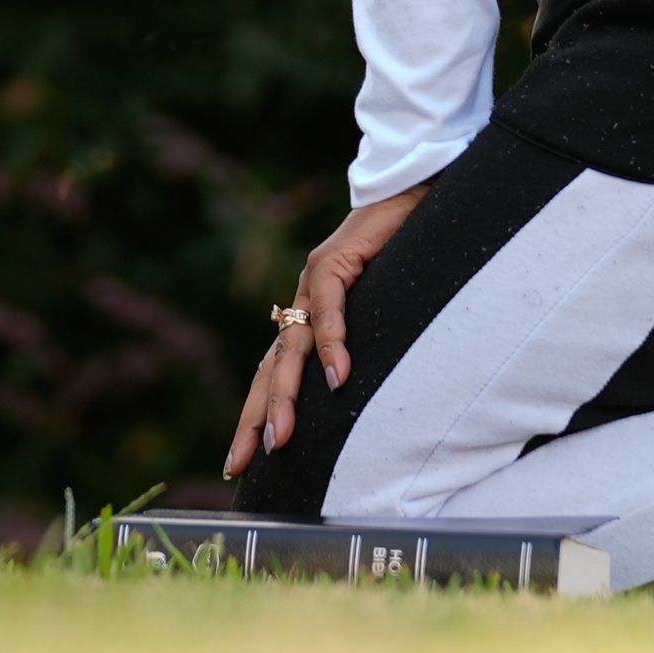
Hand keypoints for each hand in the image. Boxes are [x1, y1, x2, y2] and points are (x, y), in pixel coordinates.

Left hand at [224, 182, 426, 477]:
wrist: (412, 190)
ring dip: (286, 396)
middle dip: (255, 418)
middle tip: (242, 462)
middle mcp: (304, 301)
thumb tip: (372, 397)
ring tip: (280, 438)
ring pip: (292, 347)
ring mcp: (314, 280)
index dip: (259, 415)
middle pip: (270, 369)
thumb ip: (369, 345)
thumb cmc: (406, 252)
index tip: (241, 463)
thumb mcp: (385, 313)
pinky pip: (330, 309)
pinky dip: (334, 345)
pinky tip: (339, 378)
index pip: (276, 374)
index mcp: (310, 316)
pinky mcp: (334, 260)